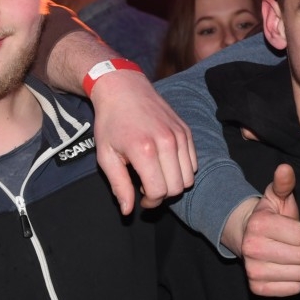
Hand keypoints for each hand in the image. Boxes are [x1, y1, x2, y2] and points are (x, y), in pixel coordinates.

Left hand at [89, 70, 196, 213]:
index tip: (140, 198)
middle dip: (162, 195)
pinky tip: (165, 164)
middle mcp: (166, 142)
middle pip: (177, 188)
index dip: (150, 202)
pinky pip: (194, 162)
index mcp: (144, 150)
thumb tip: (128, 210)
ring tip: (156, 175)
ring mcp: (179, 135)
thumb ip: (119, 185)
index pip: (159, 192)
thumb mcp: (106, 155)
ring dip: (174, 183)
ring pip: (189, 177)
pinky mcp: (186, 131)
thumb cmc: (110, 123)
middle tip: (147, 187)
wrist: (123, 89)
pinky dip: (182, 170)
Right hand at [220, 164, 299, 296]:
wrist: (245, 237)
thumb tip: (285, 168)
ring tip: (285, 255)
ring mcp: (253, 270)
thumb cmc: (268, 217)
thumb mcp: (277, 197)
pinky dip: (292, 281)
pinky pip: (291, 289)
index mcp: (259, 224)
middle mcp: (253, 248)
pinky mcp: (256, 288)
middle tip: (288, 243)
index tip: (290, 229)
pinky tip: (282, 269)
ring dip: (297, 266)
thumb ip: (284, 183)